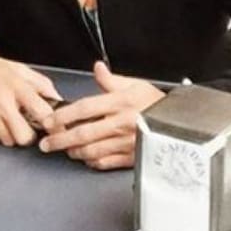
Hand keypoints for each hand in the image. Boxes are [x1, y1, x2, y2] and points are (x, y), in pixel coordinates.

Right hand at [0, 44, 61, 146]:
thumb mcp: (16, 68)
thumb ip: (39, 83)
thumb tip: (56, 97)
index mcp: (16, 86)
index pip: (43, 113)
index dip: (51, 123)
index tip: (52, 126)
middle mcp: (1, 101)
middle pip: (24, 136)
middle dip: (28, 135)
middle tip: (25, 128)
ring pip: (7, 140)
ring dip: (10, 134)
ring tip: (5, 119)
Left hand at [38, 61, 164, 169]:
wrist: (183, 123)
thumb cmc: (157, 104)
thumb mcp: (135, 85)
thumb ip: (111, 80)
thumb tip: (97, 68)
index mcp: (120, 103)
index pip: (84, 109)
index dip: (63, 115)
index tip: (49, 121)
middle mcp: (122, 123)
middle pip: (83, 134)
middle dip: (60, 140)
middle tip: (46, 144)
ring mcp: (127, 143)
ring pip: (91, 151)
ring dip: (74, 152)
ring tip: (64, 149)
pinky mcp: (132, 157)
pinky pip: (106, 162)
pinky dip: (92, 162)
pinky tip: (85, 158)